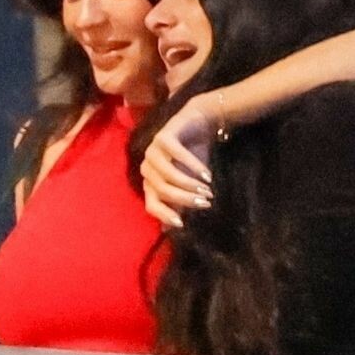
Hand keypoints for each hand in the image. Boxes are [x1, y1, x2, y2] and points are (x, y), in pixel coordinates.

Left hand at [141, 102, 216, 227]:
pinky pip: (178, 156)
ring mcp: (152, 151)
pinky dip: (194, 167)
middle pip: (164, 191)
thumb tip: (170, 230)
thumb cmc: (191, 158)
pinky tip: (207, 174)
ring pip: (169, 175)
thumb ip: (178, 205)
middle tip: (206, 203)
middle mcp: (147, 168)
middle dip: (186, 199)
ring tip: (208, 189)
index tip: (183, 224)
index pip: (151, 205)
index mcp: (149, 183)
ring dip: (191, 184)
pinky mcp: (163, 137)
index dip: (165, 215)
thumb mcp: (186, 186)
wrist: (198, 124)